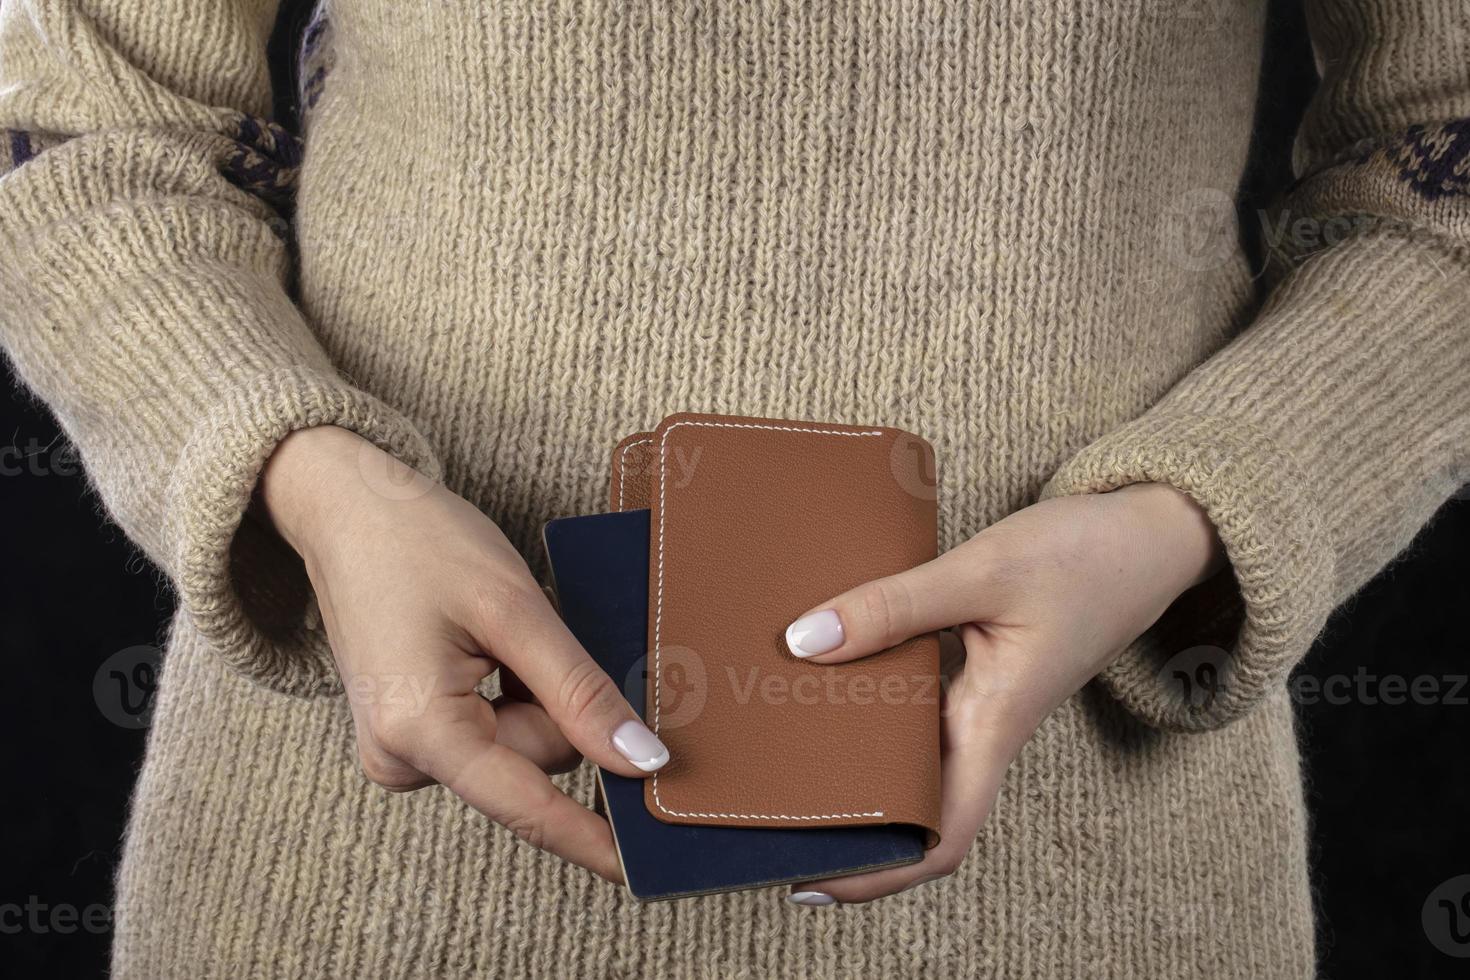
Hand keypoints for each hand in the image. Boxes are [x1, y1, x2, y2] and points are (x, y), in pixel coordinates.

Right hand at [259, 425, 668, 881]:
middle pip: (535, 759)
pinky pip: (494, 731)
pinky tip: (483, 647)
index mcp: (420, 731)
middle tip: (524, 632)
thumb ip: (580, 692)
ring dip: (532, 691)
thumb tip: (639, 761)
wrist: (346, 508)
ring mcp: (402, 750)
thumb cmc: (420, 542)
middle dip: (555, 701)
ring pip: (521, 744)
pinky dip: (512, 692)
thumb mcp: (515, 610)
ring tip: (490, 632)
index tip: (639, 872)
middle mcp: (401, 758)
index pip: (527, 804)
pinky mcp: (411, 735)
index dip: (591, 836)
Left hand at [781, 483, 1223, 904]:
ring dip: (852, 760)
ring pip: (908, 754)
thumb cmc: (1085, 556)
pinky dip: (869, 703)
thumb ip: (894, 604)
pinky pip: (913, 706)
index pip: (941, 835)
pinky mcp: (975, 670)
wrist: (1150, 533)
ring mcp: (979, 701)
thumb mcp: (983, 570)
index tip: (812, 882)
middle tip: (769, 813)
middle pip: (912, 805)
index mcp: (994, 725)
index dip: (879, 873)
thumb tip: (804, 642)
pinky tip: (820, 676)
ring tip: (777, 750)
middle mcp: (983, 726)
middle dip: (847, 822)